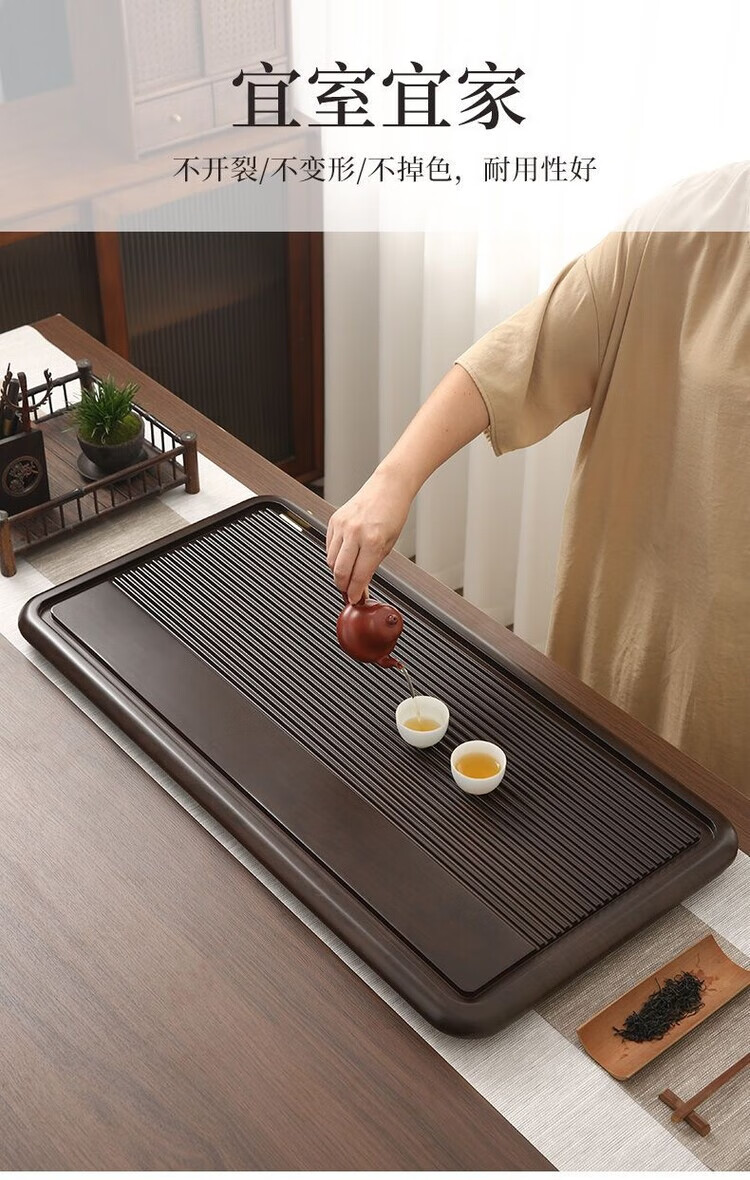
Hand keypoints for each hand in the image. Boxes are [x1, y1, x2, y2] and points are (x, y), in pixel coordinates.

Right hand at [326, 468, 412, 603]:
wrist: (387, 487)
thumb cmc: (392, 513)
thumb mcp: (388, 545)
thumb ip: (372, 566)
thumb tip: (360, 586)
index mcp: (373, 540)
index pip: (359, 576)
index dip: (355, 593)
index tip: (355, 600)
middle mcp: (355, 532)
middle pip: (340, 571)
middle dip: (343, 586)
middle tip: (348, 591)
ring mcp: (342, 525)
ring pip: (331, 560)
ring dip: (338, 571)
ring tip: (348, 572)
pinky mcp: (334, 520)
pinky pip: (329, 546)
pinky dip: (335, 555)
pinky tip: (345, 554)